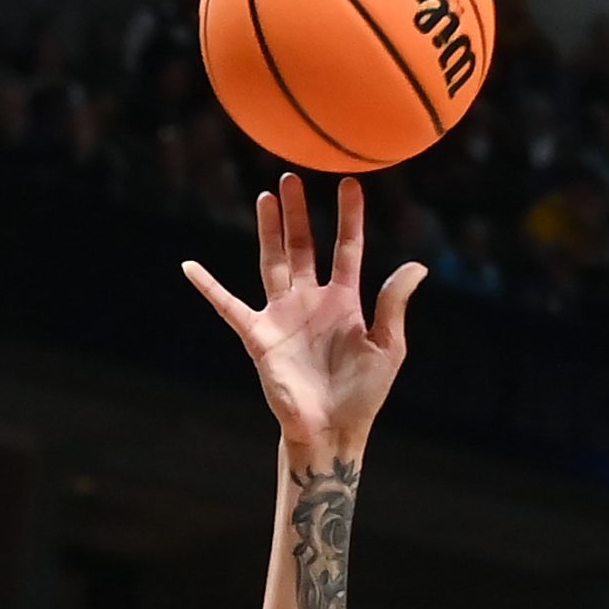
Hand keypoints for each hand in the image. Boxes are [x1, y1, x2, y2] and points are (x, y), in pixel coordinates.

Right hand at [183, 176, 424, 452]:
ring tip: (266, 196)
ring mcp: (283, 317)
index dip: (348, 217)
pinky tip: (190, 266)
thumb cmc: (363, 395)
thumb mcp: (388, 347)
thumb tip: (418, 265)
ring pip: (272, 262)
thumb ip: (394, 304)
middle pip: (302, 246)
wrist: (332, 431)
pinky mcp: (259, 336)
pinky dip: (208, 287)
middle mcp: (310, 302)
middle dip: (298, 213)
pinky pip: (228, 306)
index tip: (350, 184)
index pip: (346, 249)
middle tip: (292, 177)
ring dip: (268, 230)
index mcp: (344, 302)